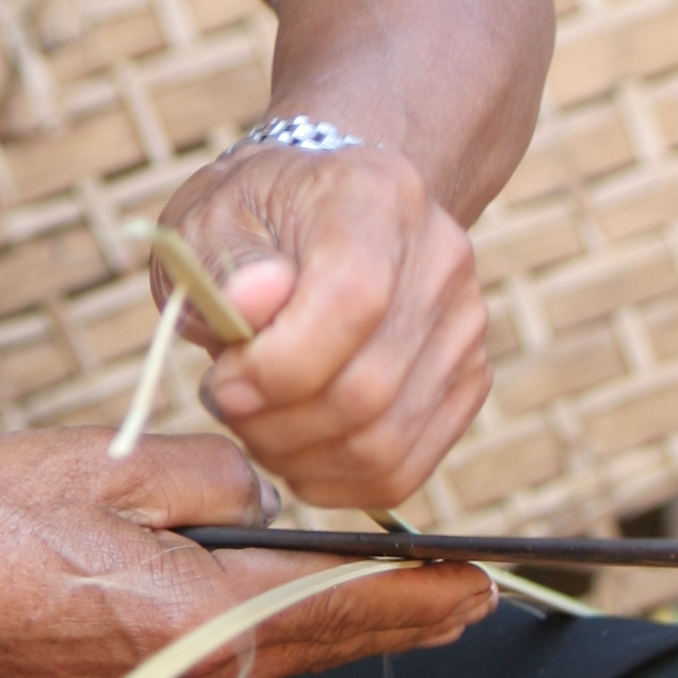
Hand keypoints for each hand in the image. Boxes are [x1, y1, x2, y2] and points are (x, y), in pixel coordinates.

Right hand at [0, 429, 490, 677]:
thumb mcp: (114, 463)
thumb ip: (213, 477)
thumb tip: (261, 495)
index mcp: (193, 616)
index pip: (331, 606)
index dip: (412, 595)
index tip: (481, 584)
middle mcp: (190, 675)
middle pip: (318, 644)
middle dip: (400, 619)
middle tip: (478, 599)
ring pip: (276, 653)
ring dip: (344, 625)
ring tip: (413, 601)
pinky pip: (230, 653)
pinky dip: (282, 627)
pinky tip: (298, 601)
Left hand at [160, 142, 491, 509]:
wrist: (319, 212)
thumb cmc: (254, 220)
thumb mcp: (210, 220)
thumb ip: (221, 264)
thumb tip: (252, 303)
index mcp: (376, 196)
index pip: (352, 301)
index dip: (278, 366)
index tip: (222, 382)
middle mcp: (440, 257)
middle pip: (370, 387)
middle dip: (277, 422)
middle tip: (227, 406)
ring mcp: (465, 323)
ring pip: (387, 441)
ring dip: (300, 456)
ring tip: (253, 424)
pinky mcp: (467, 380)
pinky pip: (405, 468)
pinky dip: (337, 481)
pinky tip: (291, 449)